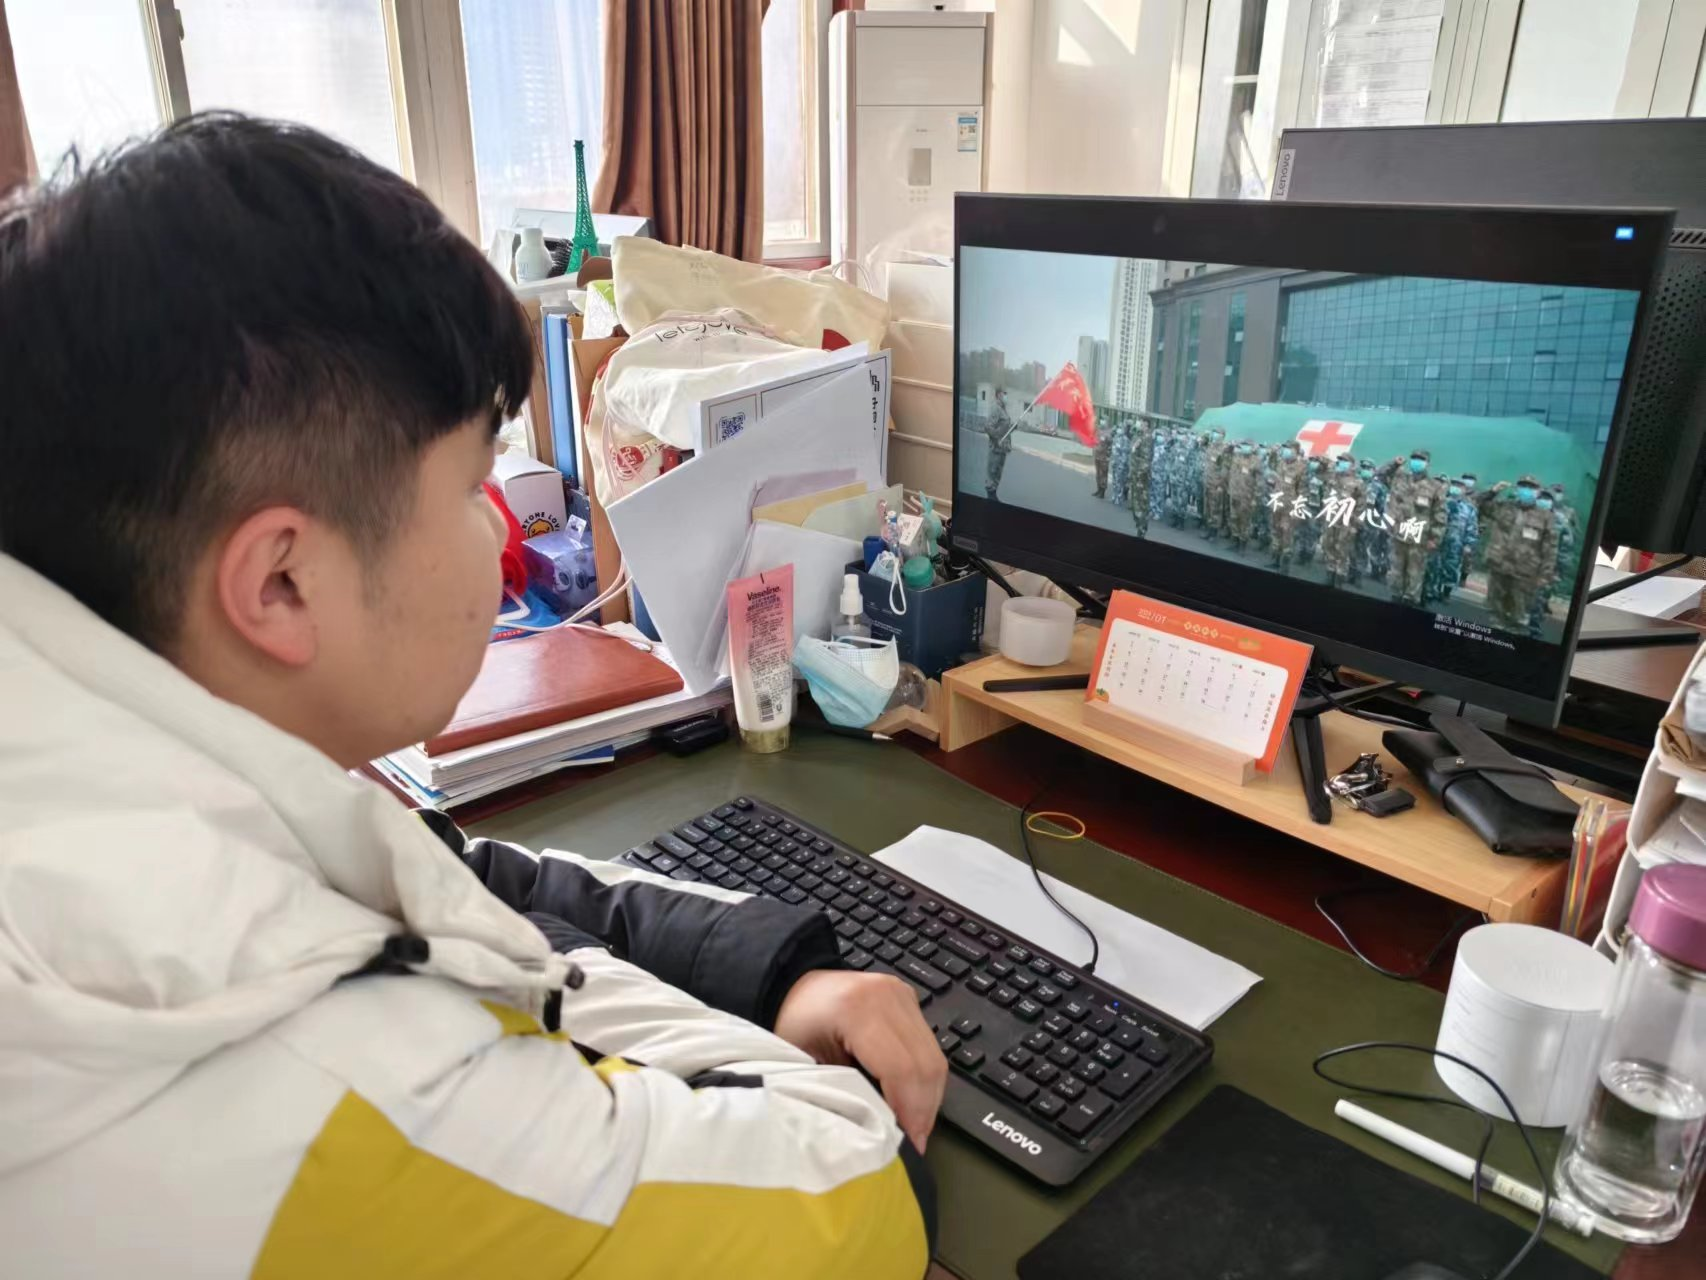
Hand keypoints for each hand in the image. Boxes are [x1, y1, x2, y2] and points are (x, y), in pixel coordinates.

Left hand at [773, 970, 947, 1152]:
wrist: (792, 988)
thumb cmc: (791, 1028)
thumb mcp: (807, 1064)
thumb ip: (845, 1094)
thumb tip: (882, 1135)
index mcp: (858, 1009)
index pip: (901, 1068)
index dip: (909, 1111)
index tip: (909, 1147)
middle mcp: (889, 996)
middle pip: (925, 1064)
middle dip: (923, 1110)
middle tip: (915, 1144)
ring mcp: (902, 995)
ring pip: (934, 1057)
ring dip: (928, 1098)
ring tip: (915, 1128)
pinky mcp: (909, 1000)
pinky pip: (930, 1047)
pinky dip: (924, 1080)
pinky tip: (912, 1101)